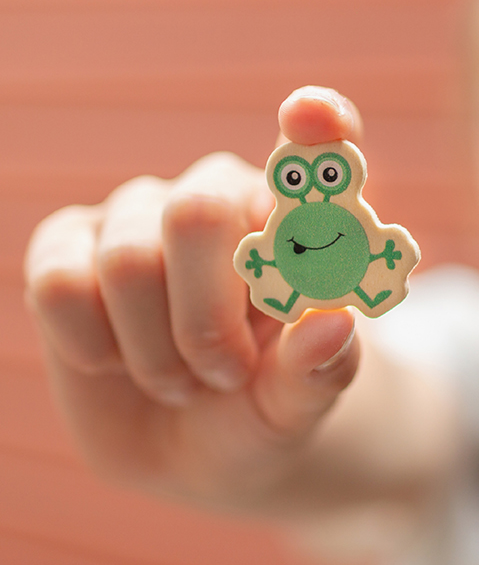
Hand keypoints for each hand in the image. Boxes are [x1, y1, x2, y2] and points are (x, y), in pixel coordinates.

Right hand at [23, 86, 365, 507]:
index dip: (318, 123)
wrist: (199, 449)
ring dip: (156, 350)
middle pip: (199, 213)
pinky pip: (60, 280)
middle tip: (225, 374)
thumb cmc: (266, 408)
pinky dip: (90, 343)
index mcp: (296, 221)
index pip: (317, 147)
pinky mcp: (70, 248)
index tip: (311, 116)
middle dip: (208, 320)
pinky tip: (115, 363)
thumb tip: (332, 324)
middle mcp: (219, 198)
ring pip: (129, 259)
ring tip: (182, 381)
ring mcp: (140, 217)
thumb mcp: (301, 403)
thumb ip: (320, 368)